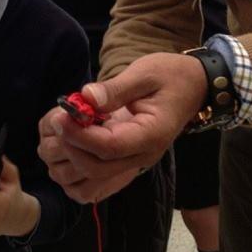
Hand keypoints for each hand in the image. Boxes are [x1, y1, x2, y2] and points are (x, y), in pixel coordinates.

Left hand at [38, 52, 206, 202]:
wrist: (194, 86)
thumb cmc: (171, 76)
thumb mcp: (145, 73)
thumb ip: (115, 88)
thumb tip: (85, 97)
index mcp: (151, 134)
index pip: (109, 147)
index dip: (80, 135)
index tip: (62, 115)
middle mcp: (144, 155)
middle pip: (98, 168)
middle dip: (72, 146)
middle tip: (58, 119)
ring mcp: (136, 161)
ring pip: (95, 178)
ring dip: (72, 159)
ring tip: (64, 129)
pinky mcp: (128, 159)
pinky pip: (99, 177)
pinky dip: (79, 167)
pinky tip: (73, 140)